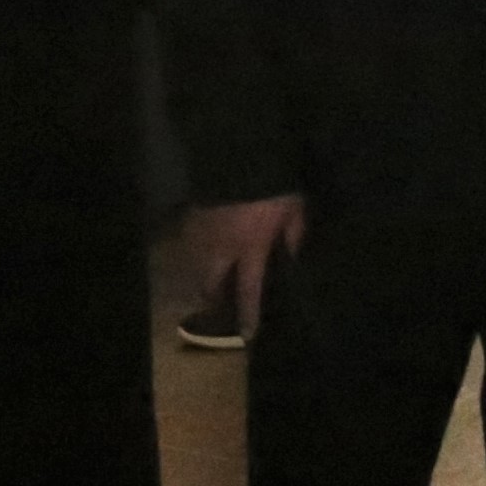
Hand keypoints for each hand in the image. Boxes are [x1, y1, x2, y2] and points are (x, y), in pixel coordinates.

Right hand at [183, 193, 308, 336]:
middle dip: (214, 301)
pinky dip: (197, 253)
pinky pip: (191, 244)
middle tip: (219, 310)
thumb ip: (294, 233)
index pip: (248, 291)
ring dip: (203, 278)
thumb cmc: (273, 183)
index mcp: (250, 249)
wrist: (240, 150)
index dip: (248, 315)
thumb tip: (293, 255)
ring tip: (209, 283)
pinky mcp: (191, 215)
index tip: (247, 335)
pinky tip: (204, 251)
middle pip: (211, 285)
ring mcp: (202, 232)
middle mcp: (221, 248)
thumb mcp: (294, 207)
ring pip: (196, 267)